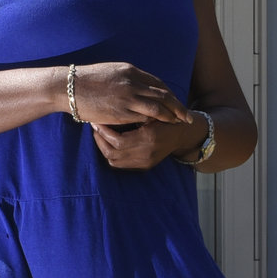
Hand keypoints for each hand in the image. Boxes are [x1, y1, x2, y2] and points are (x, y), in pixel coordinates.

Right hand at [68, 62, 187, 127]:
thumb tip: (136, 84)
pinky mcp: (121, 111)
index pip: (158, 83)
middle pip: (163, 94)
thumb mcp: (111, 72)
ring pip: (158, 107)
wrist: (69, 86)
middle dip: (177, 106)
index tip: (176, 101)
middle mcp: (133, 82)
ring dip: (171, 116)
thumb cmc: (86, 80)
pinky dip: (154, 122)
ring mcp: (128, 97)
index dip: (169, 94)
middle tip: (187, 116)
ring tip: (180, 124)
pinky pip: (144, 117)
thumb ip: (126, 78)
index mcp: (130, 71)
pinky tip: (160, 128)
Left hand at [90, 114, 209, 171]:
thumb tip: (108, 110)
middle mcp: (146, 153)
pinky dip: (111, 154)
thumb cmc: (165, 117)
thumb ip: (133, 113)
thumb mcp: (152, 112)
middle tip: (95, 127)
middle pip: (112, 153)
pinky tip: (108, 143)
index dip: (104, 131)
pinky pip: (121, 164)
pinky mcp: (144, 166)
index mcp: (148, 138)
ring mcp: (145, 162)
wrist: (181, 134)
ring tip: (99, 134)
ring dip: (103, 148)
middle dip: (100, 140)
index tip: (97, 121)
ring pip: (114, 161)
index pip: (118, 140)